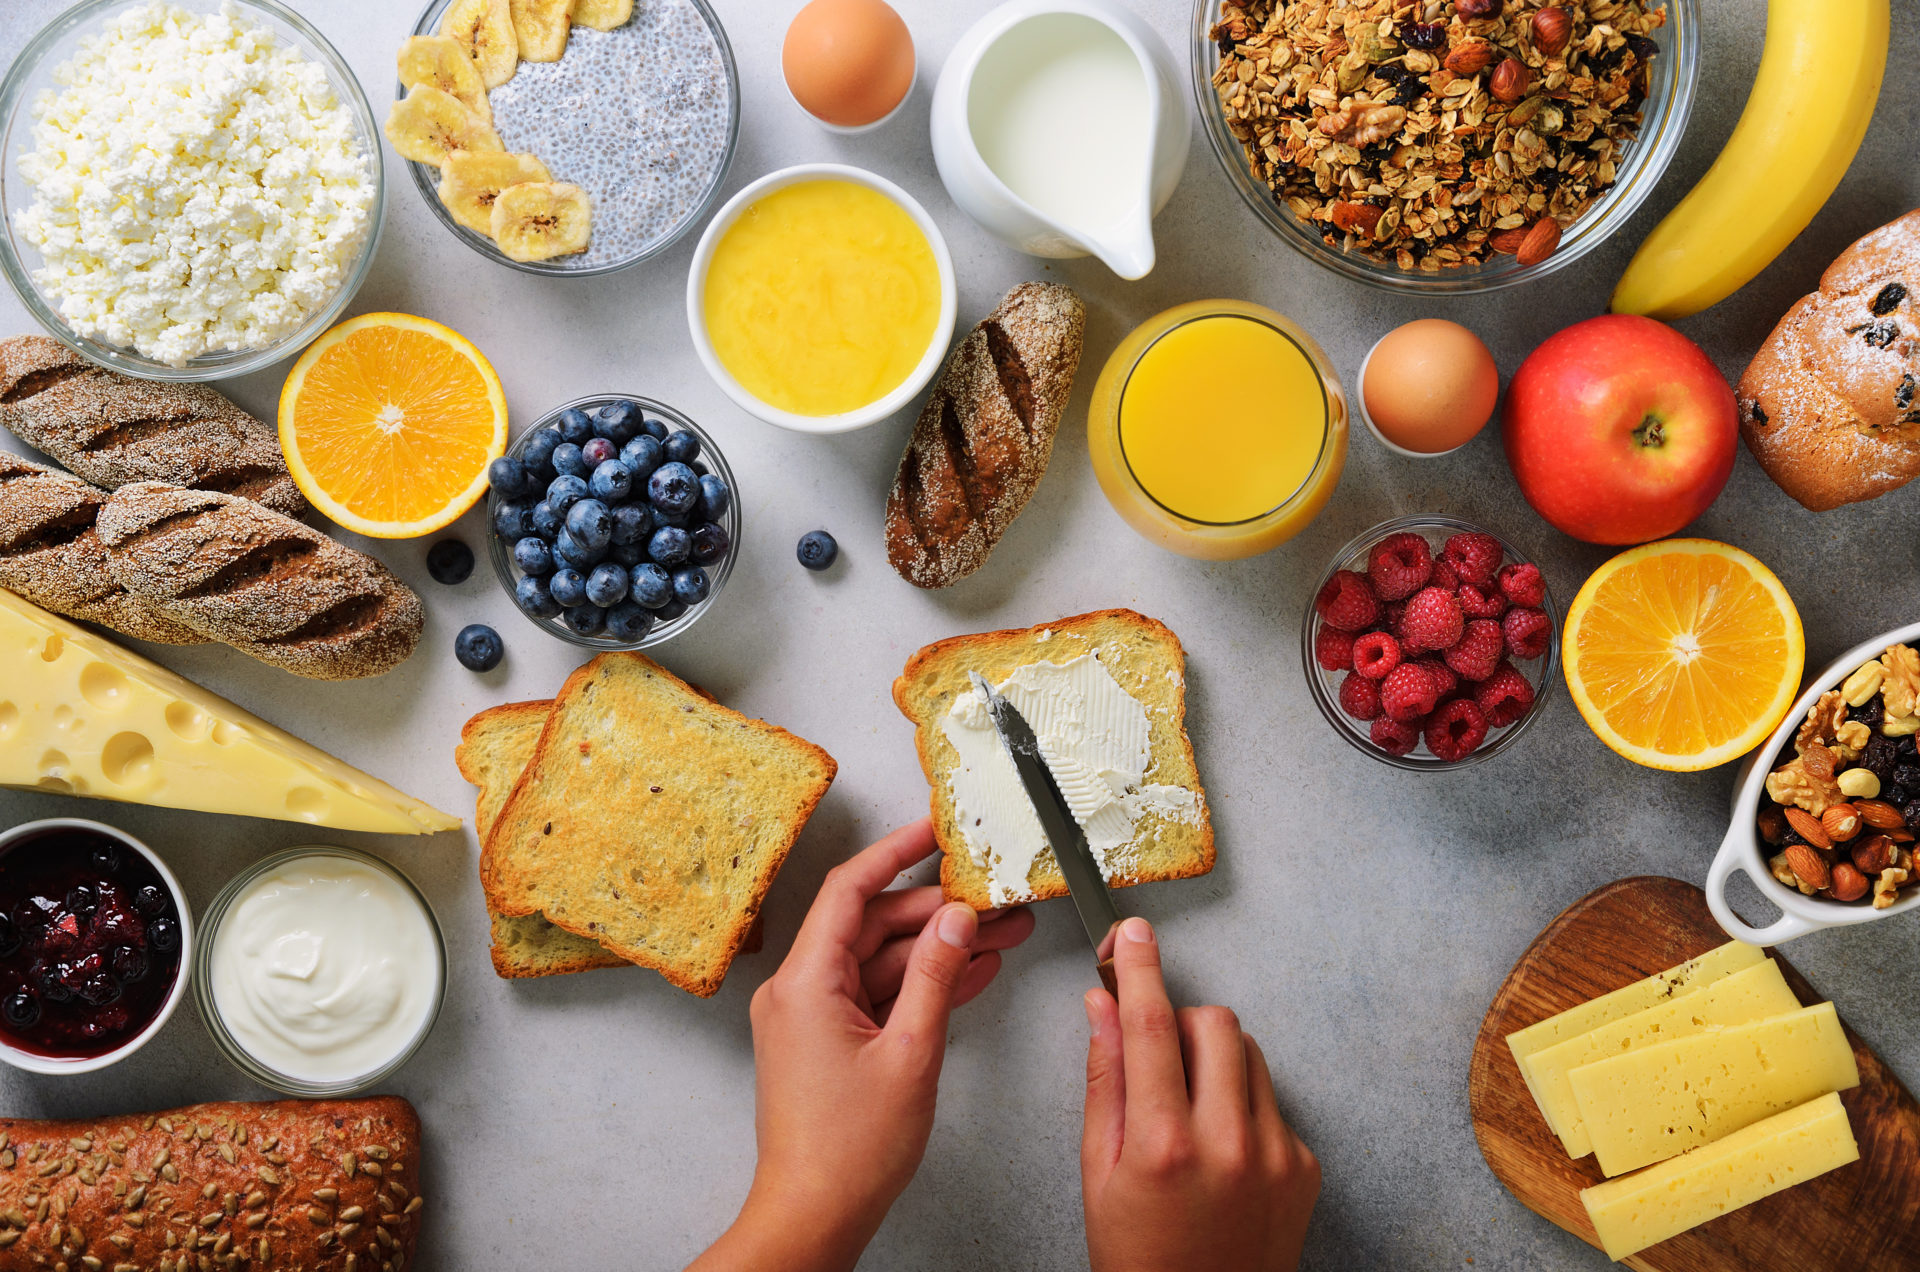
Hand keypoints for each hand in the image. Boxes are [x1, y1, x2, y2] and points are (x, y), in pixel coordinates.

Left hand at [689, 819, 1033, 1271]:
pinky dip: (922, 986)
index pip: (850, 890)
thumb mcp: (911, 1052)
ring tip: (1002, 935)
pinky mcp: (830, 1043)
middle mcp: (800, 991)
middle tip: (994, 900)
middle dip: (938, 911)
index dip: (895, 852)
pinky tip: (973, 973)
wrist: (813, 1217)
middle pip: (873, 924)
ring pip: (882, 961)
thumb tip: (958, 920)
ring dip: (939, 951)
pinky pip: (878, 996)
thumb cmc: (848, 1152)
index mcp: (805, 981)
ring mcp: (813, 1018)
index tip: (934, 830)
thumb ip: (937, 978)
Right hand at [1081, 917, 1319, 1271]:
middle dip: (1181, 1022)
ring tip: (1187, 1112)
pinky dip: (1241, 1106)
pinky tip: (1219, 1152)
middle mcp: (1227, 1143)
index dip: (1138, 969)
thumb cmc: (1138, 1256)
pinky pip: (1270, 1100)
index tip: (1131, 933)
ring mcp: (1275, 1154)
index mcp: (1162, 1145)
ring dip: (1213, 1061)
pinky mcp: (1304, 1166)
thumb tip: (1102, 1007)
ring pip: (1247, 1053)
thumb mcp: (1097, 1172)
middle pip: (1214, 1022)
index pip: (1150, 1027)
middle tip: (1156, 1055)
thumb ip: (1104, 1081)